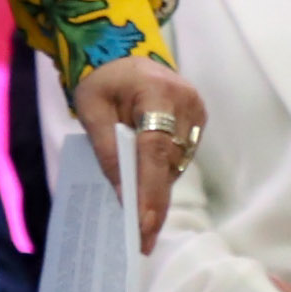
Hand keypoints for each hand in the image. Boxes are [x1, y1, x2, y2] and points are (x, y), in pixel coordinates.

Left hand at [68, 56, 206, 252]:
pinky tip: (147, 188)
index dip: (150, 190)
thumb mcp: (92, 110)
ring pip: (176, 164)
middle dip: (153, 201)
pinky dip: (162, 173)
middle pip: (169, 162)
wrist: (120, 52)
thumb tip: (124, 196)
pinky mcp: (198, 119)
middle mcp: (186, 102)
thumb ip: (107, 150)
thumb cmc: (102, 80)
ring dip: (157, 187)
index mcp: (158, 93)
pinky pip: (179, 156)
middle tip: (141, 239)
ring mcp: (196, 110)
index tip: (144, 225)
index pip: (155, 149)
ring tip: (141, 219)